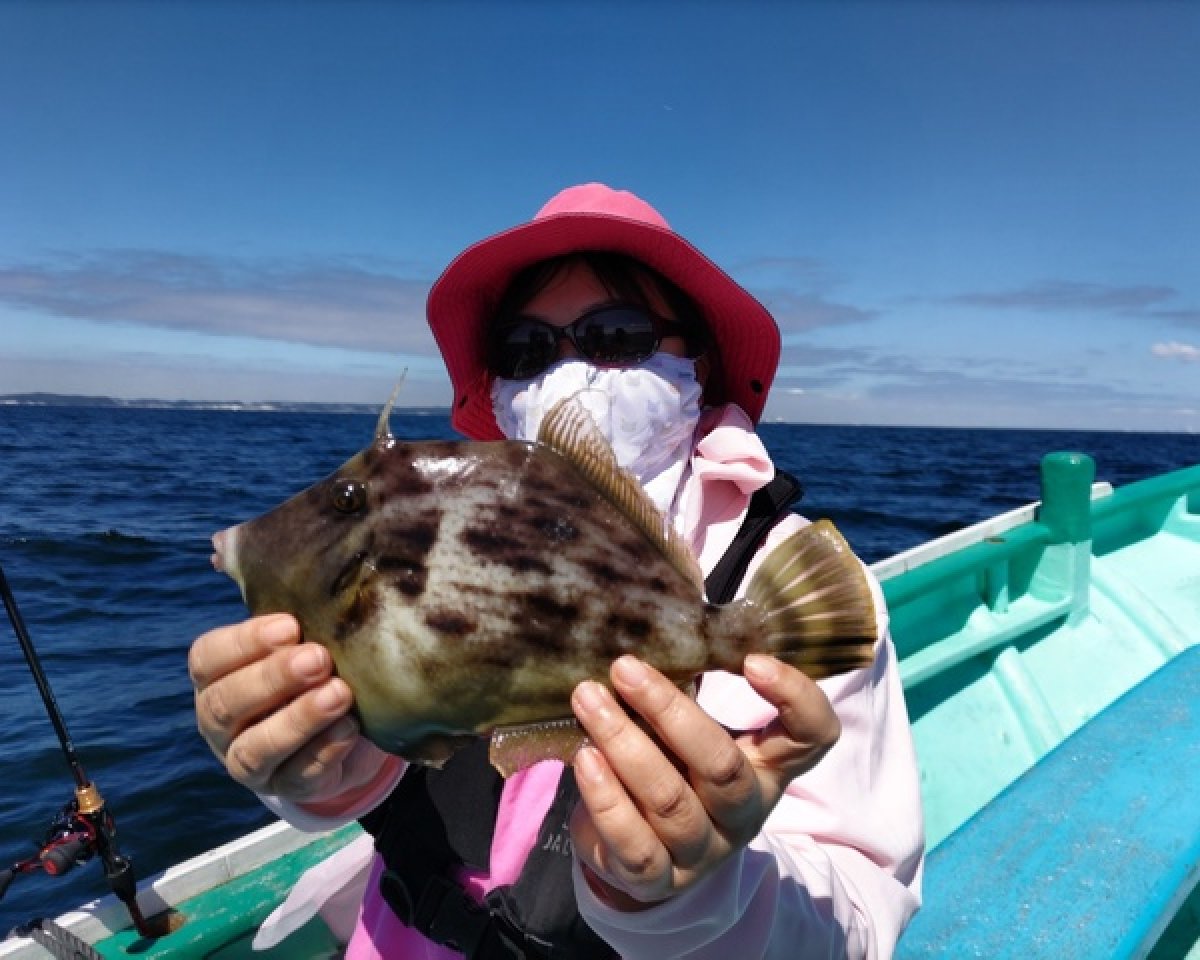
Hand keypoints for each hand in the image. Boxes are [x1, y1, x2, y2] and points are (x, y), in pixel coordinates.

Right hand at [188, 614, 386, 802]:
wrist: (338, 723)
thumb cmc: (308, 663)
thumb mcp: (294, 633)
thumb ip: (276, 597)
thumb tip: (226, 549)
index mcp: (214, 678)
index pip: (207, 659)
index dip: (244, 643)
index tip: (289, 626)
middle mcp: (220, 723)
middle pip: (225, 705)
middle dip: (272, 679)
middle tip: (318, 658)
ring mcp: (248, 762)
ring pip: (255, 749)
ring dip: (298, 719)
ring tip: (339, 692)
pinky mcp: (285, 788)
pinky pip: (297, 777)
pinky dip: (324, 752)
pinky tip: (350, 728)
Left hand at [568, 654, 839, 909]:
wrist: (646, 853)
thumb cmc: (672, 763)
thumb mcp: (694, 728)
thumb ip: (691, 678)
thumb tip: (661, 594)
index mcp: (768, 765)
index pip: (813, 736)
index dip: (796, 698)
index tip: (752, 659)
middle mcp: (743, 810)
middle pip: (721, 765)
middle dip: (669, 710)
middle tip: (624, 666)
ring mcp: (702, 850)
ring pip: (669, 799)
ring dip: (624, 742)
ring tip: (587, 699)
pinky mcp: (655, 877)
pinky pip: (634, 845)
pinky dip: (607, 799)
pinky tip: (586, 758)